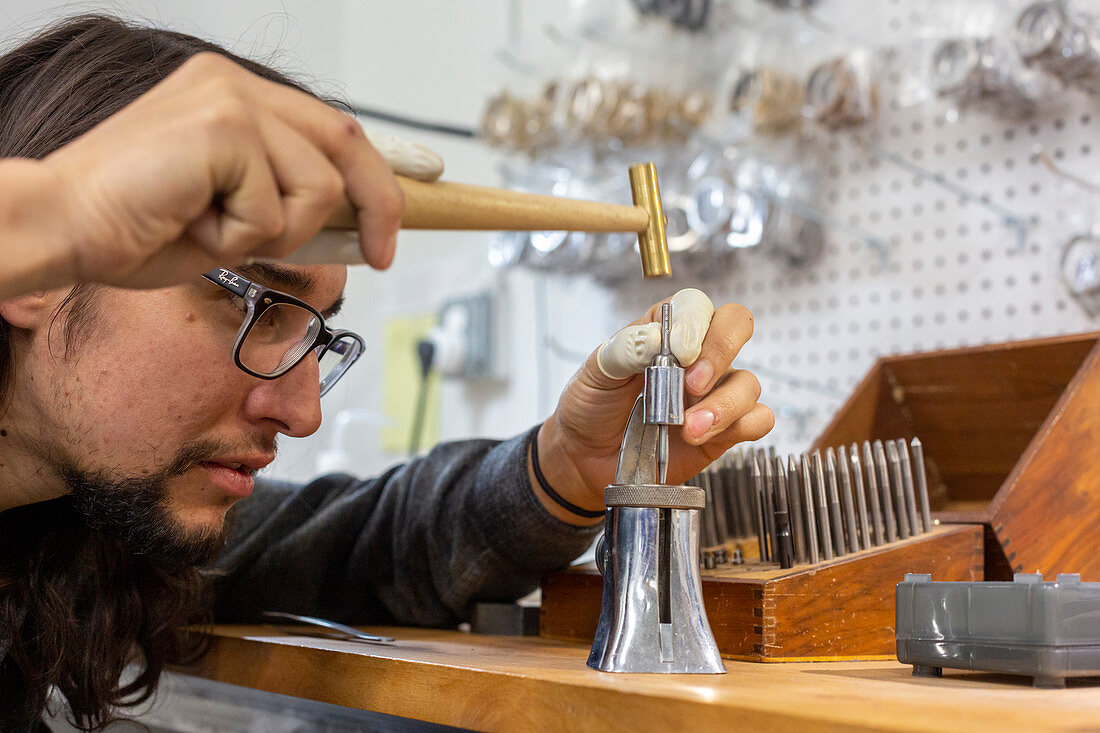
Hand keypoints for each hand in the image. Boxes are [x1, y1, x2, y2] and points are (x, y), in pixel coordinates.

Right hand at [39, 52, 428, 289]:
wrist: (63, 229)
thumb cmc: (135, 228)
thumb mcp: (235, 224)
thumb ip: (292, 214)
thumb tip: (360, 234)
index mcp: (237, 98)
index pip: (330, 126)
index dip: (384, 163)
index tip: (424, 185)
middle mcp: (238, 86)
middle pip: (347, 142)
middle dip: (381, 205)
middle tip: (384, 255)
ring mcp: (232, 100)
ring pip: (319, 187)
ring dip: (277, 233)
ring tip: (212, 230)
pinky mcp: (224, 126)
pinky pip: (278, 205)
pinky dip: (241, 236)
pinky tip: (192, 222)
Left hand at [533, 288, 773, 522]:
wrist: (584, 456)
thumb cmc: (591, 405)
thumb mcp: (597, 370)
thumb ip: (628, 348)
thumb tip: (659, 336)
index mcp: (666, 331)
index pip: (697, 306)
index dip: (694, 324)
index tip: (675, 352)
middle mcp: (697, 357)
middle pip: (737, 326)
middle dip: (720, 352)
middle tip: (691, 384)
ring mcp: (713, 393)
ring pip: (749, 383)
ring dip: (723, 406)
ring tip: (688, 429)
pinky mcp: (723, 430)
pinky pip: (758, 419)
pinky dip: (741, 426)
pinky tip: (704, 436)